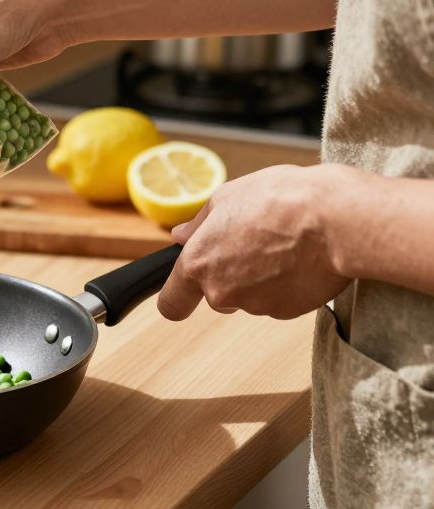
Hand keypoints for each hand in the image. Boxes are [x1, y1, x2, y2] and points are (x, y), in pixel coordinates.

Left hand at [157, 164, 355, 320]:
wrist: (338, 219)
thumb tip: (181, 236)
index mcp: (199, 263)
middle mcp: (221, 291)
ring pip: (251, 295)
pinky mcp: (288, 312)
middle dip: (231, 274)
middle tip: (256, 242)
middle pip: (217, 294)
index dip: (177, 299)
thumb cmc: (283, 200)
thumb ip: (200, 223)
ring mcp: (255, 305)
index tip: (183, 296)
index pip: (171, 303)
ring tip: (285, 243)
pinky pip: (280, 299)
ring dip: (262, 276)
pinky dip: (288, 284)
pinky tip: (302, 258)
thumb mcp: (229, 196)